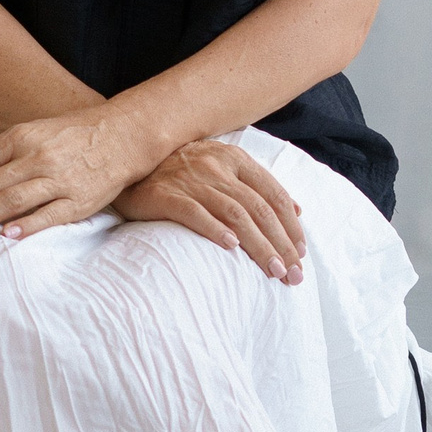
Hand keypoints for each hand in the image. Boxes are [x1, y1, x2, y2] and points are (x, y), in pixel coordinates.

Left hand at [0, 109, 144, 242]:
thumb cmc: (72, 136)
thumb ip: (1, 158)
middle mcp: (33, 157)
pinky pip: (50, 214)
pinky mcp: (80, 199)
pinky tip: (6, 237)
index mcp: (17, 138)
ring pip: (9, 201)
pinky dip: (27, 225)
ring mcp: (57, 178)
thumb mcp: (33, 133)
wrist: (125, 133)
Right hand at [116, 140, 306, 285]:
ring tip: (273, 271)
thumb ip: (258, 186)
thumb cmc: (182, 172)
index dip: (290, 225)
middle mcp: (217, 166)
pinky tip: (231, 248)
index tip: (301, 253)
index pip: (273, 194)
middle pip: (258, 208)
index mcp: (235, 159)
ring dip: (258, 245)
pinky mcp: (166, 195)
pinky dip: (215, 230)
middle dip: (280, 243)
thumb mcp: (224, 167)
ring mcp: (191, 180)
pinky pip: (195, 213)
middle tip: (293, 273)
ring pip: (235, 214)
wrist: (131, 163)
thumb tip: (298, 209)